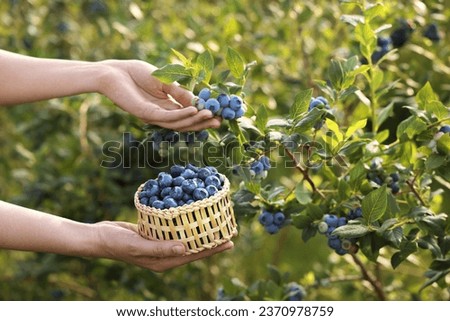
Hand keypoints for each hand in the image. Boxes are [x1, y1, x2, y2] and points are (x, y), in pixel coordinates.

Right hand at [94, 221, 233, 271]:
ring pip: (185, 237)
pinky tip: (191, 214)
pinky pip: (174, 228)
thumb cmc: (116, 244)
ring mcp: (160, 244)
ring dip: (199, 229)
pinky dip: (184, 222)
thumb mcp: (139, 246)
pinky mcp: (155, 234)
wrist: (99, 237)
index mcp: (164, 261)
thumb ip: (161, 248)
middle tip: (228, 230)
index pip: (194, 255)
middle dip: (210, 239)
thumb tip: (185, 247)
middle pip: (193, 247)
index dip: (212, 249)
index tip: (229, 242)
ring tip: (214, 221)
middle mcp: (165, 254)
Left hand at [98, 60, 220, 131]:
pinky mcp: (146, 113)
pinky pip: (167, 116)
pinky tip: (194, 111)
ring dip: (195, 121)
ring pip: (178, 123)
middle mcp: (160, 115)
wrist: (112, 72)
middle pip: (185, 123)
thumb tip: (198, 101)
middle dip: (202, 123)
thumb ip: (180, 92)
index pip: (186, 116)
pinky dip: (182, 115)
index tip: (218, 115)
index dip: (202, 116)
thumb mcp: (164, 81)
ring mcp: (153, 116)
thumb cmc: (135, 73)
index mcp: (165, 107)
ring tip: (211, 116)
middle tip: (219, 122)